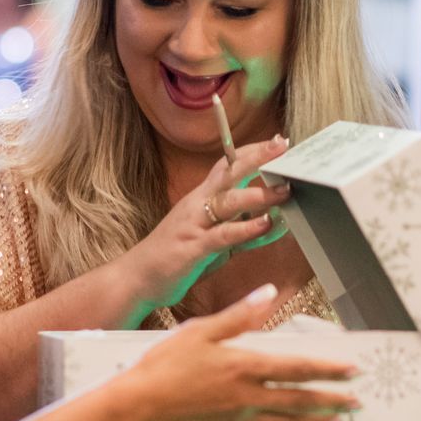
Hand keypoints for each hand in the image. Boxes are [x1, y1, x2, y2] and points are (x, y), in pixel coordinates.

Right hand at [115, 284, 357, 420]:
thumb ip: (238, 315)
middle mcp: (248, 398)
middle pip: (300, 401)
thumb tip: (268, 293)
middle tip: (356, 403)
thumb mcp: (201, 331)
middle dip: (332, 401)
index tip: (352, 371)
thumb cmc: (165, 366)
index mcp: (245, 367)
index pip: (298, 368)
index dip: (328, 370)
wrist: (137, 408)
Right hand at [119, 138, 294, 315]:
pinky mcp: (193, 248)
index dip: (252, 152)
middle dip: (257, 158)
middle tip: (283, 146)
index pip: (227, 165)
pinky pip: (223, 235)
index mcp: (200, 198)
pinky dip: (246, 228)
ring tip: (285, 190)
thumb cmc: (174, 257)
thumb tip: (271, 223)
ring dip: (258, 195)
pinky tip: (265, 223)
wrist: (135, 278)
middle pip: (229, 172)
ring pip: (228, 201)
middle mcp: (197, 204)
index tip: (277, 142)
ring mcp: (194, 224)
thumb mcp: (210, 238)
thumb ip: (239, 230)